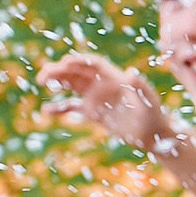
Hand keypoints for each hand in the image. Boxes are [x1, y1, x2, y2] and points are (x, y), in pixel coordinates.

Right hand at [40, 53, 178, 153]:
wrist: (154, 135)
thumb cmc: (154, 115)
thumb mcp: (148, 100)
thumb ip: (140, 86)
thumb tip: (132, 72)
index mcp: (115, 78)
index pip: (93, 64)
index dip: (79, 61)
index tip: (64, 63)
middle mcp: (103, 85)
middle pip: (78, 72)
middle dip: (61, 70)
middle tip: (44, 74)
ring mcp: (97, 98)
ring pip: (72, 85)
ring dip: (57, 81)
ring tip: (41, 81)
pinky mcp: (94, 113)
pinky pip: (73, 107)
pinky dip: (60, 107)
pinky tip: (46, 111)